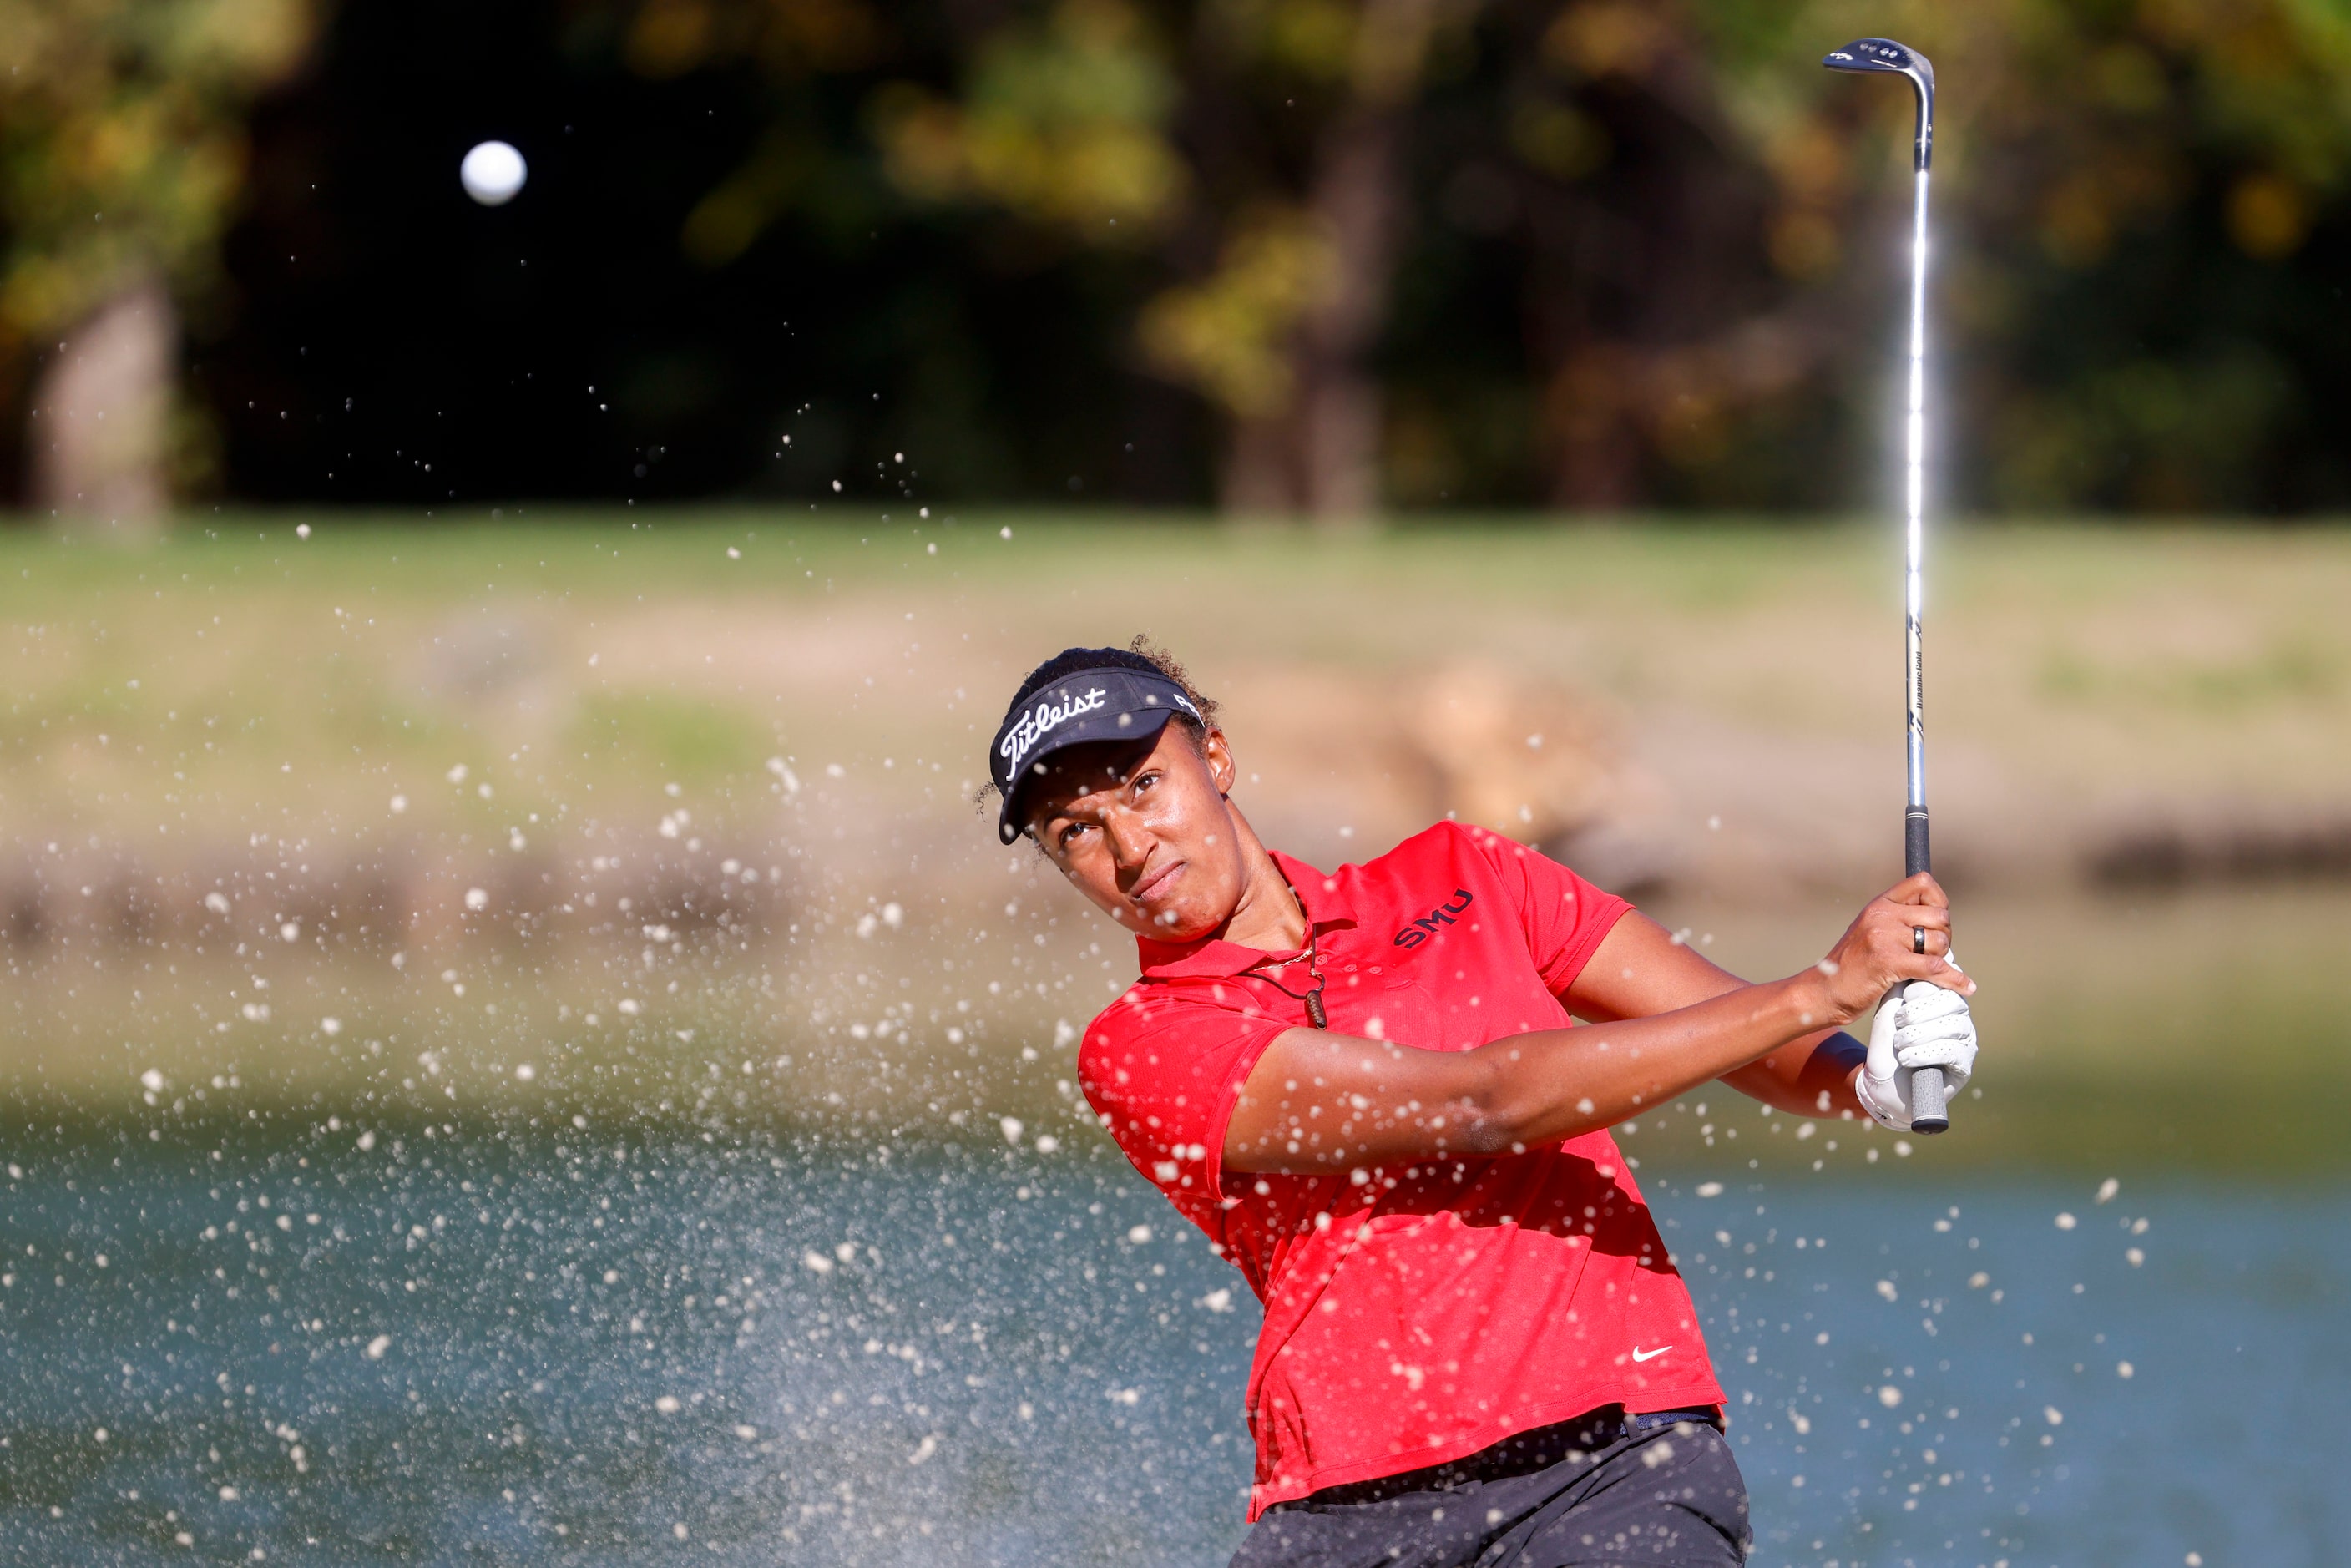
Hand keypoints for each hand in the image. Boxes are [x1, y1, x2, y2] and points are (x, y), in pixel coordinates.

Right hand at [1806, 873, 1973, 1026]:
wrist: (1824, 991)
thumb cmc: (1851, 967)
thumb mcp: (1870, 931)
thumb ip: (1898, 921)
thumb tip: (1940, 924)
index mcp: (1879, 904)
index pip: (1922, 883)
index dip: (1940, 900)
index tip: (1936, 922)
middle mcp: (1882, 915)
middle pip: (1939, 916)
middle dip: (1944, 936)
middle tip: (1932, 953)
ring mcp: (1884, 937)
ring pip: (1939, 942)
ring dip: (1942, 959)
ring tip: (1926, 970)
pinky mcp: (1889, 962)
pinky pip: (1935, 967)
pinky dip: (1954, 979)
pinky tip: (1966, 987)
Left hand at [1856, 975, 1978, 1130]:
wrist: (1881, 1087)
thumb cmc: (1885, 1048)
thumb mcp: (1889, 1014)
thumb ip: (1903, 989)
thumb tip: (1916, 961)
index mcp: (1942, 1002)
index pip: (1946, 982)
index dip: (1926, 986)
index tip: (1905, 994)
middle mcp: (1958, 1020)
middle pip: (1953, 1001)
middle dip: (1921, 1009)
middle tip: (1899, 1021)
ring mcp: (1965, 1042)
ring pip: (1952, 1026)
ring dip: (1919, 1033)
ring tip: (1899, 1043)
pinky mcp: (1965, 1066)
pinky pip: (1952, 1051)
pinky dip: (1925, 1052)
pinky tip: (1906, 1058)